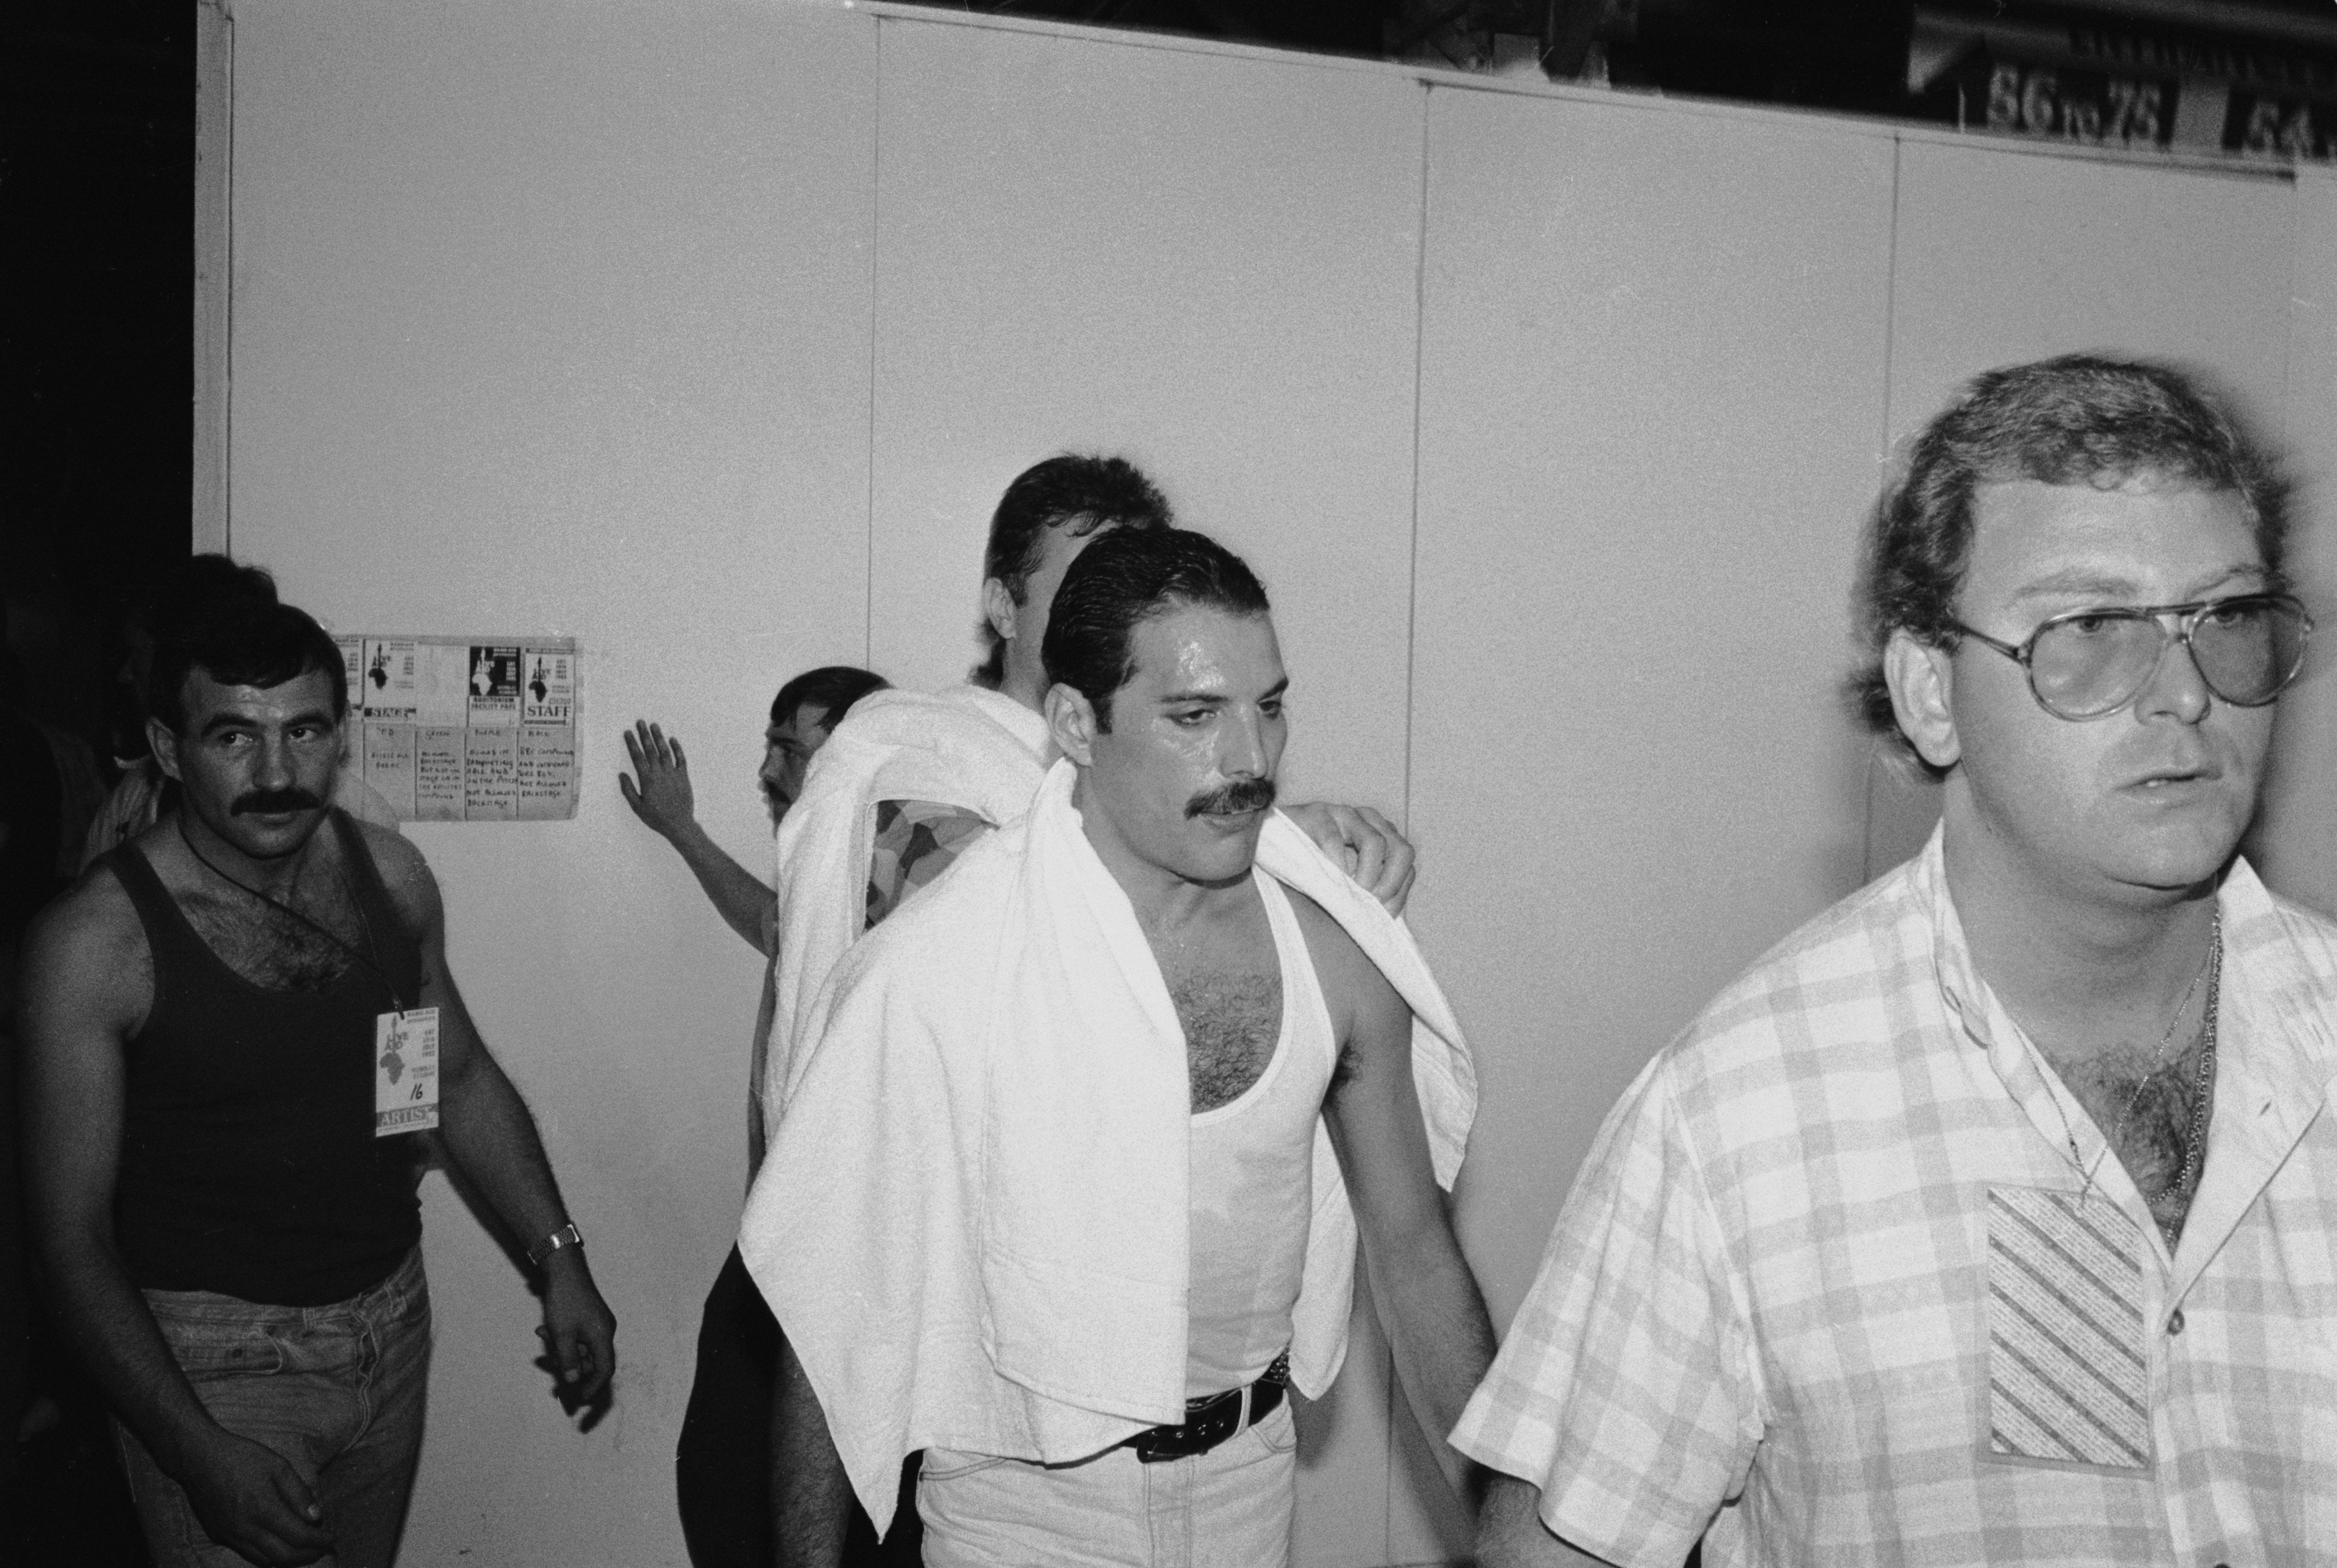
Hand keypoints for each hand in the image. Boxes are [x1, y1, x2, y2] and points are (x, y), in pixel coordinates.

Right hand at [181, 1430, 334, 1566]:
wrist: (198, 1459)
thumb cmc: (242, 1457)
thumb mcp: (278, 1466)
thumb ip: (298, 1494)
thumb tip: (316, 1517)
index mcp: (262, 1509)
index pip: (298, 1536)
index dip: (319, 1541)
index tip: (333, 1537)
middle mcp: (245, 1528)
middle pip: (283, 1555)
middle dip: (308, 1555)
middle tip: (324, 1549)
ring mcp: (230, 1535)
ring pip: (265, 1560)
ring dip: (289, 1560)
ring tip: (307, 1552)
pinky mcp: (219, 1536)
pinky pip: (249, 1554)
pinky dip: (269, 1556)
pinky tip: (281, 1548)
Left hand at [535, 1257, 617, 1418]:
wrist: (564, 1269)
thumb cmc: (564, 1300)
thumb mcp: (562, 1333)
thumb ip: (568, 1359)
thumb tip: (572, 1381)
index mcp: (603, 1336)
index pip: (605, 1369)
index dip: (594, 1387)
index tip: (581, 1400)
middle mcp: (604, 1331)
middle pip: (592, 1361)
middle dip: (571, 1370)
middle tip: (553, 1378)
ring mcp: (597, 1324)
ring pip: (583, 1350)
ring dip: (563, 1353)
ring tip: (544, 1347)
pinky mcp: (589, 1318)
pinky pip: (579, 1338)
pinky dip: (564, 1341)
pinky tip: (545, 1331)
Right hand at [618, 721, 696, 840]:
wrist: (678, 824)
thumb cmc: (656, 817)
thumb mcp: (637, 807)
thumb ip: (628, 790)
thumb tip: (622, 774)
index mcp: (647, 780)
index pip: (637, 757)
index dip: (632, 743)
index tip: (628, 732)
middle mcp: (660, 773)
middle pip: (651, 750)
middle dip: (644, 735)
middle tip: (640, 722)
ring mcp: (673, 774)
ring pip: (665, 751)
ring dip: (659, 737)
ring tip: (654, 725)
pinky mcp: (684, 777)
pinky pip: (681, 759)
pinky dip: (677, 748)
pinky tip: (673, 739)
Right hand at [1282, 801, 1416, 915]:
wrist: (1268, 841)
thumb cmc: (1309, 863)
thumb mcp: (1345, 878)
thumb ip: (1368, 891)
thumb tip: (1388, 921)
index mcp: (1379, 832)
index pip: (1405, 859)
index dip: (1399, 889)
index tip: (1384, 915)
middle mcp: (1367, 820)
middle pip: (1401, 849)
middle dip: (1391, 882)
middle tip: (1372, 903)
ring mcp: (1342, 813)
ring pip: (1374, 842)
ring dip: (1368, 875)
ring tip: (1354, 895)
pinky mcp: (1316, 814)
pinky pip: (1334, 838)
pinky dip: (1337, 864)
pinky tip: (1329, 881)